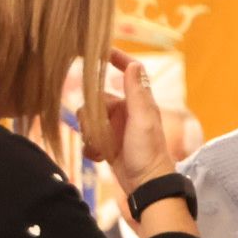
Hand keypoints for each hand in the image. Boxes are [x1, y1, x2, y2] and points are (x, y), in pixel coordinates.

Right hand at [81, 51, 174, 194]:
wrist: (146, 187)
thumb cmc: (147, 153)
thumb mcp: (143, 120)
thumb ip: (137, 94)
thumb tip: (134, 65)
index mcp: (139, 103)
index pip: (130, 72)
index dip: (118, 59)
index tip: (100, 49)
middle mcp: (128, 113)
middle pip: (98, 98)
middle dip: (92, 114)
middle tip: (98, 130)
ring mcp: (118, 129)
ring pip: (90, 119)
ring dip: (90, 133)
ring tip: (100, 147)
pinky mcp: (110, 145)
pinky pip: (90, 138)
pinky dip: (91, 147)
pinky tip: (98, 157)